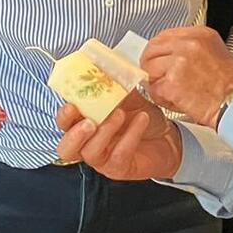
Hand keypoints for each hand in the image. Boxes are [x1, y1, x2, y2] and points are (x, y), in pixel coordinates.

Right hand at [55, 92, 182, 179]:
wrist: (168, 136)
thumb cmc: (142, 118)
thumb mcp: (127, 97)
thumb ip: (113, 85)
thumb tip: (104, 64)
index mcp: (84, 125)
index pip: (64, 124)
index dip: (64, 116)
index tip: (72, 104)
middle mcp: (88, 145)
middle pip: (66, 149)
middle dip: (74, 134)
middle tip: (89, 121)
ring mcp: (103, 160)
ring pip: (91, 153)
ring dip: (104, 132)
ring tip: (120, 114)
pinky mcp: (120, 168)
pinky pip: (120, 155)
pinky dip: (130, 136)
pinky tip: (141, 119)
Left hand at [139, 26, 232, 126]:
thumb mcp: (218, 53)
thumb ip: (194, 50)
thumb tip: (172, 55)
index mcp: (200, 35)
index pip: (164, 35)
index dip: (157, 50)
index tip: (158, 60)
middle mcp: (188, 44)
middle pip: (152, 49)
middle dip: (151, 65)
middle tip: (157, 78)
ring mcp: (179, 62)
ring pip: (150, 70)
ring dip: (157, 83)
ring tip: (172, 93)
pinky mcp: (172, 83)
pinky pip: (154, 90)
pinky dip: (162, 99)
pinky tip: (176, 103)